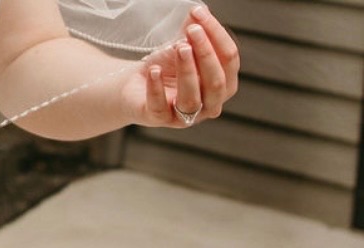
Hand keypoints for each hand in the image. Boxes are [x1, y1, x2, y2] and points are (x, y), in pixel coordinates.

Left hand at [123, 5, 239, 128]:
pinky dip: (157, 88)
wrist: (134, 86)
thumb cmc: (165, 67)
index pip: (229, 59)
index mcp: (223, 84)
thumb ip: (194, 31)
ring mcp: (184, 117)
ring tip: (179, 47)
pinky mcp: (159, 119)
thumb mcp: (182, 46)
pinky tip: (154, 70)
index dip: (217, 36)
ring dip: (187, 71)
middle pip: (217, 82)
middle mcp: (209, 104)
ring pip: (192, 98)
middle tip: (192, 31)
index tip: (199, 15)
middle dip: (206, 54)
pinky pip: (160, 108)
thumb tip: (200, 11)